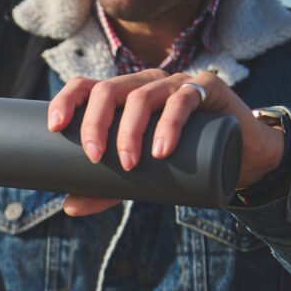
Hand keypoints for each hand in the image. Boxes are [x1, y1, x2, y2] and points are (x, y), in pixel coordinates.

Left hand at [46, 69, 285, 215]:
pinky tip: (161, 149)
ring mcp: (174, 83)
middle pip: (109, 90)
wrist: (235, 156)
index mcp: (121, 96)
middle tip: (94, 156)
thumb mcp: (136, 177)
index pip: (87, 86)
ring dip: (130, 130)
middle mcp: (144, 83)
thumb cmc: (176, 160)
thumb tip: (68, 207)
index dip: (67, 99)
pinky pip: (183, 100)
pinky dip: (169, 125)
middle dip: (95, 122)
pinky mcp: (205, 89)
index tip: (54, 127)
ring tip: (129, 164)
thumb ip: (103, 189)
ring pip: (142, 96)